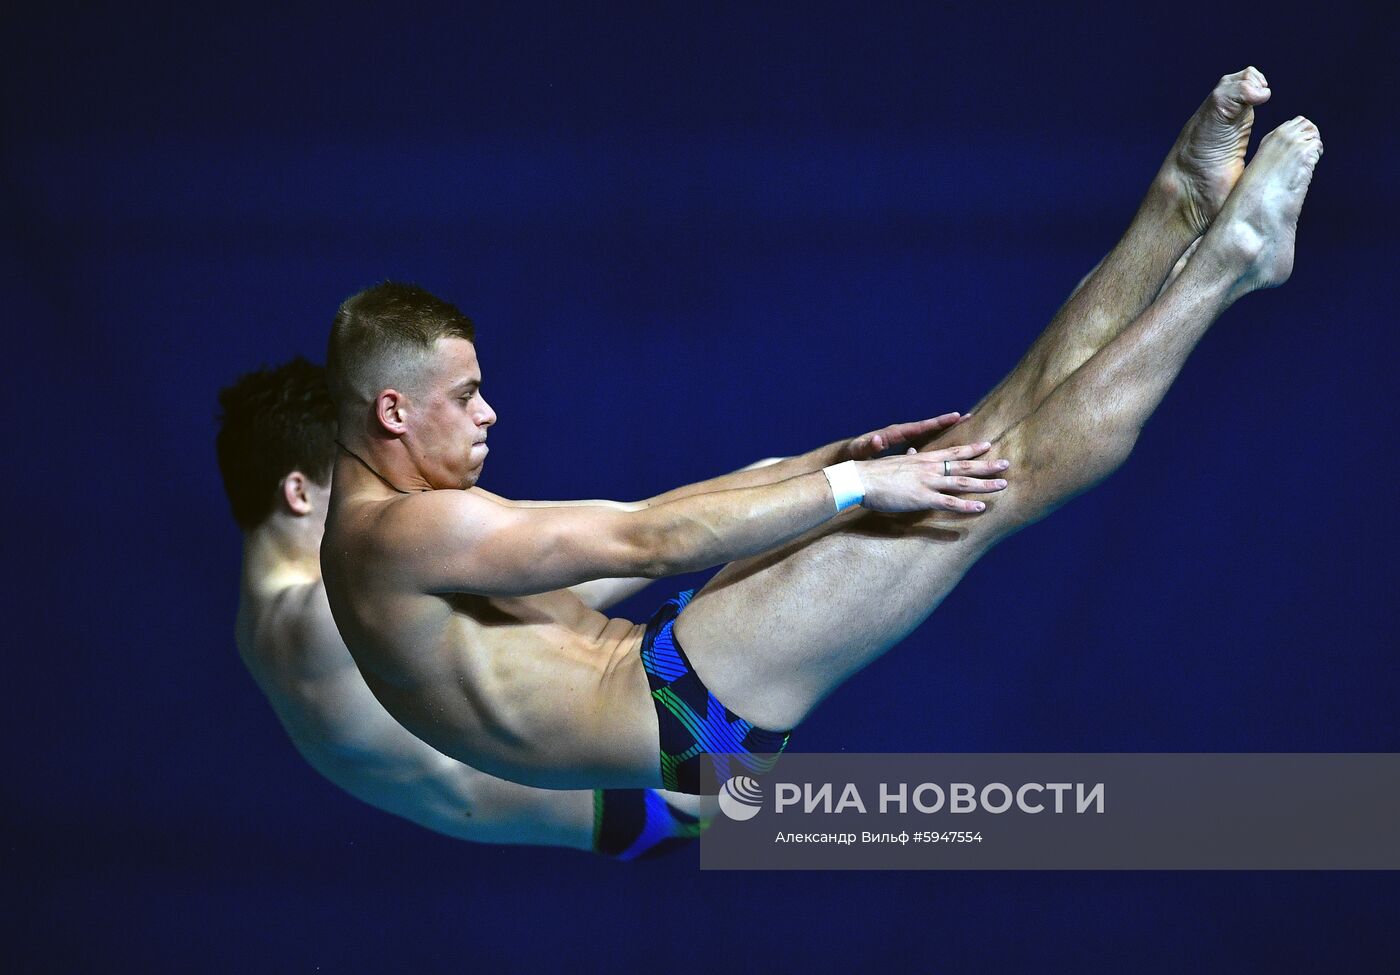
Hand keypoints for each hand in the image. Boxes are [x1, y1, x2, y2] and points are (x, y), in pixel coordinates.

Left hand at [844, 412, 967, 459]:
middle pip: (927, 428)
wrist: (846, 461)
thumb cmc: (853, 456)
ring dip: (943, 434)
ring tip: (963, 430)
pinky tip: (946, 453)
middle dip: (946, 424)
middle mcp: (899, 435)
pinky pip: (921, 447)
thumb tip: (877, 440)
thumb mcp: (859, 451)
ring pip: (926, 437)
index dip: (936, 422)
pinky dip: (932, 447)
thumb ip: (868, 446)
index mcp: (893, 434)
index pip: (919, 427)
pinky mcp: (900, 452)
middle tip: (967, 417)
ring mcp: (900, 443)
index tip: (954, 416)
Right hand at [856, 441, 1009, 513]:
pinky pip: (949, 502)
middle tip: (1007, 464)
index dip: (972, 449)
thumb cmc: (874, 473)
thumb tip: (913, 452)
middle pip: (964, 465)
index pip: (953, 452)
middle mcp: (930, 468)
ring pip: (962, 482)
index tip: (988, 445)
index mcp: (923, 459)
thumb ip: (908, 459)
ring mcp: (927, 482)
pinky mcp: (922, 498)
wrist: (861, 478)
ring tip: (1003, 484)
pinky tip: (981, 508)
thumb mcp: (895, 462)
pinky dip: (966, 506)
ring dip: (984, 484)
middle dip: (987, 465)